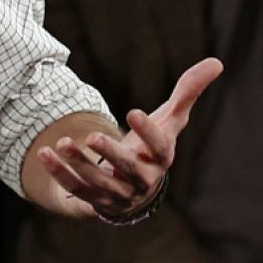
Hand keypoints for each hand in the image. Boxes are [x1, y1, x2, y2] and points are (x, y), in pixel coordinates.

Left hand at [37, 57, 221, 218]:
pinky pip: (76, 189)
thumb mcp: (170, 119)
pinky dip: (60, 173)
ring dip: (79, 163)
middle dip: (110, 153)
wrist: (135, 188)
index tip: (134, 111)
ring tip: (62, 143)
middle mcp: (142, 179)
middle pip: (128, 169)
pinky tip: (45, 153)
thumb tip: (217, 62)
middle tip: (92, 135)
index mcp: (161, 158)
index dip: (148, 131)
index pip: (160, 147)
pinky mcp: (95, 200)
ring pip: (99, 181)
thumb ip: (188, 92)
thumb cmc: (153, 146)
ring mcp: (118, 193)